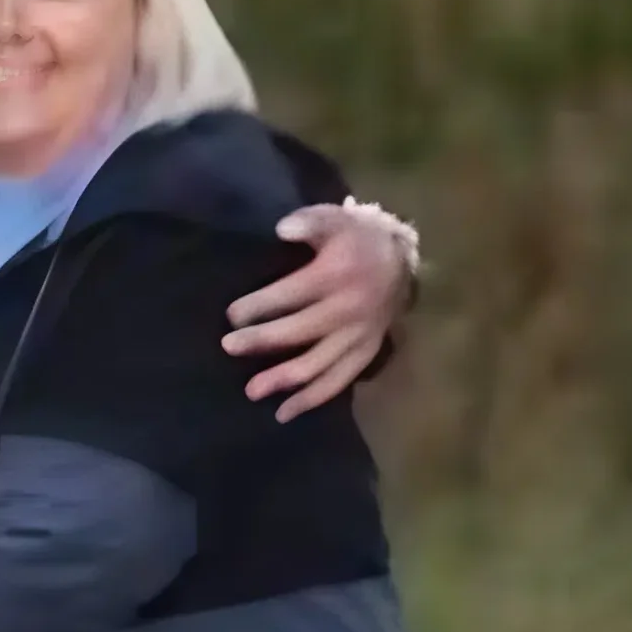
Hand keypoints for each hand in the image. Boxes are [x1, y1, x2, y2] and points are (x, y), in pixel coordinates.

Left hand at [222, 200, 416, 421]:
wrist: (403, 259)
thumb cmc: (357, 238)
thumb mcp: (335, 219)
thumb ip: (308, 221)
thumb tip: (281, 229)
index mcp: (337, 276)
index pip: (290, 295)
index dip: (258, 306)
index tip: (231, 316)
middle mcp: (349, 310)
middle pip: (298, 333)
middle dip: (260, 342)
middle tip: (228, 347)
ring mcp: (359, 336)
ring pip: (317, 366)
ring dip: (282, 380)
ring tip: (251, 391)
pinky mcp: (366, 353)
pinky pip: (338, 382)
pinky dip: (311, 399)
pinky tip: (284, 413)